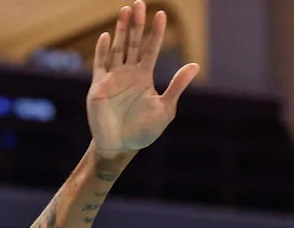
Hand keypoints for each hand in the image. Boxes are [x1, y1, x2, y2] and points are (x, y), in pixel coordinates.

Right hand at [87, 2, 198, 156]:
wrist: (120, 147)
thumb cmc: (143, 131)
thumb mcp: (165, 108)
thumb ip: (177, 86)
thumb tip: (195, 65)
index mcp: (144, 77)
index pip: (151, 48)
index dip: (156, 32)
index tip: (162, 14)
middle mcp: (128, 73)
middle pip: (134, 43)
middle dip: (137, 24)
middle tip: (140, 4)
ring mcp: (112, 78)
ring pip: (117, 48)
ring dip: (121, 30)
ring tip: (125, 11)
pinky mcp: (98, 86)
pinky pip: (100, 64)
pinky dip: (102, 51)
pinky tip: (106, 37)